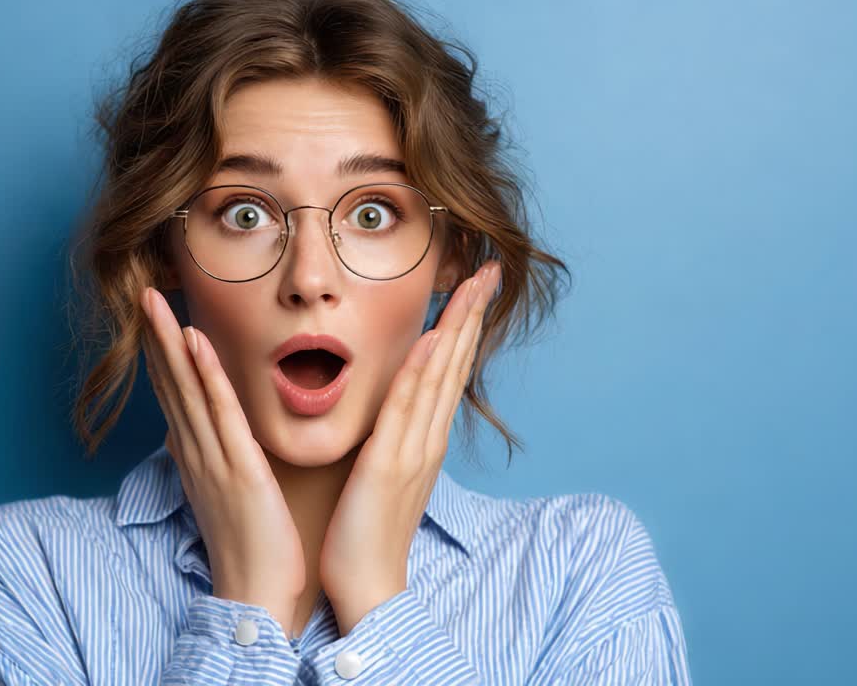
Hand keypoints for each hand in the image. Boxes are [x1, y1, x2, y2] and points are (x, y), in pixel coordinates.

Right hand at [139, 287, 305, 634]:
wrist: (258, 595)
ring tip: (154, 301)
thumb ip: (212, 461)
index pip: (173, 396)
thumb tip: (193, 436)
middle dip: (154, 337)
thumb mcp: (225, 496)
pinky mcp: (237, 469)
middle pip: (169, 384)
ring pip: (185, 389)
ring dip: (168, 342)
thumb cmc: (252, 548)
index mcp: (196, 458)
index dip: (162, 354)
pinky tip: (194, 340)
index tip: (154, 316)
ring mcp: (212, 459)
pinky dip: (204, 374)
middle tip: (141, 292)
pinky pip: (218, 413)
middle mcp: (195, 453)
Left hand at [318, 260, 502, 634]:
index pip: (447, 371)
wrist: (366, 587)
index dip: (462, 327)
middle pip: (455, 364)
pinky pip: (407, 409)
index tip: (474, 287)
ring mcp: (413, 450)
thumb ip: (390, 439)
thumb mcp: (382, 475)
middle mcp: (427, 439)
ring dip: (457, 327)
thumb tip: (391, 412)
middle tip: (490, 269)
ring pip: (439, 376)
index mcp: (423, 440)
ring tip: (474, 285)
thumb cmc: (366, 533)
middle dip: (472, 313)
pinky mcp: (389, 465)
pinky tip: (432, 338)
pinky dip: (422, 371)